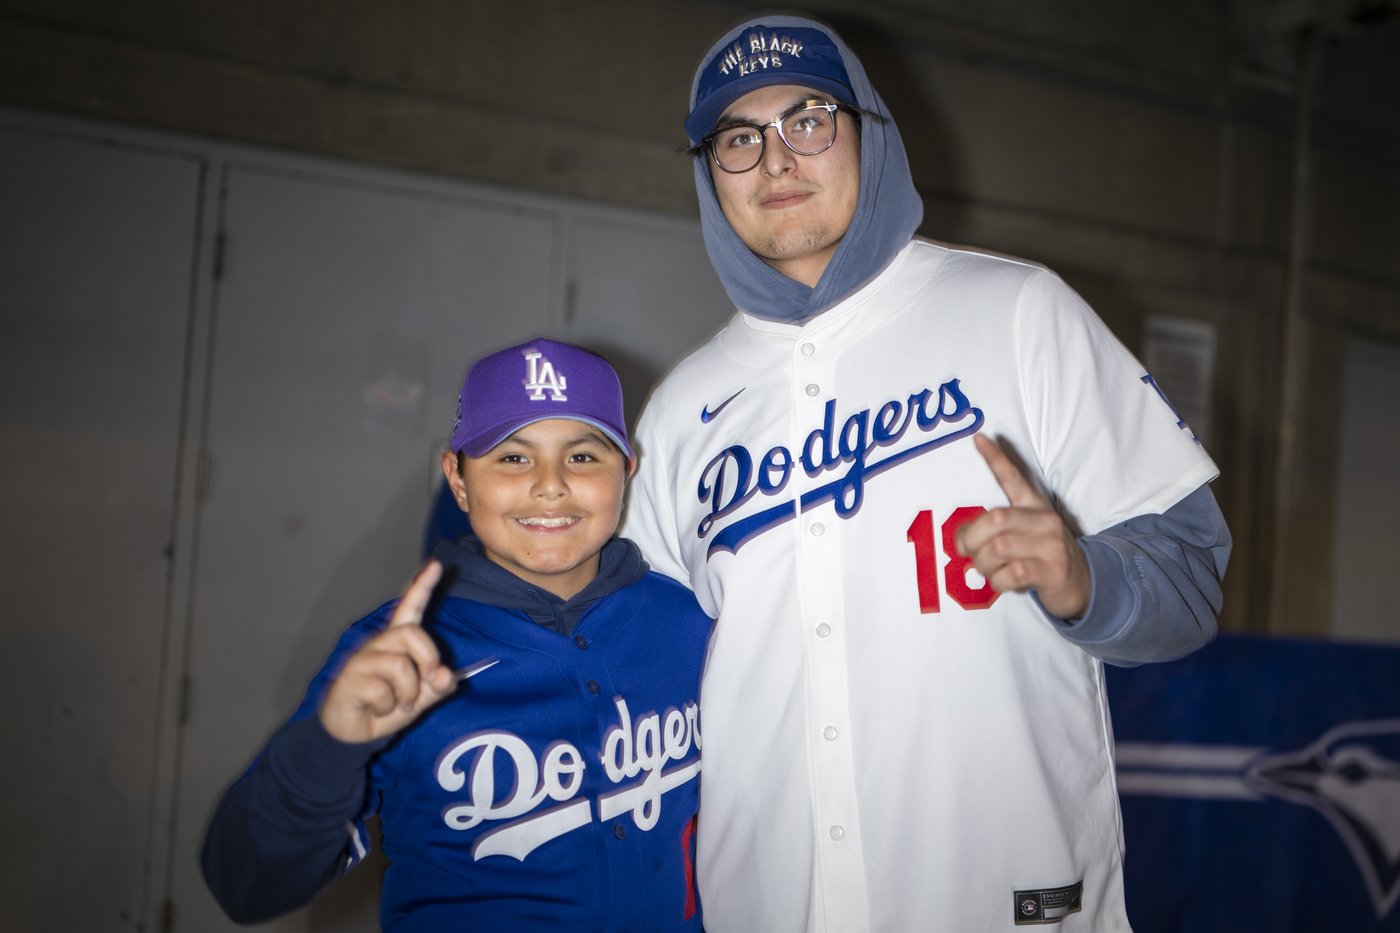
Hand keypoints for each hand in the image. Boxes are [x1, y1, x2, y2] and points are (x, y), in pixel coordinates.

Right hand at [318, 560, 455, 743]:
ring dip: (408, 692)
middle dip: (428, 659)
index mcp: (397, 644)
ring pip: (399, 664)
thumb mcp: (419, 699)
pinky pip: (381, 689)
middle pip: (411, 633)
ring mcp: (362, 660)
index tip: (435, 565)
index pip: (410, 609)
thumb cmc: (386, 707)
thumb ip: (437, 686)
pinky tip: (377, 709)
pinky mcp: (349, 679)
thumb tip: (446, 674)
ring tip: (398, 704)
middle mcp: (378, 645)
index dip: (422, 588)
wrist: (352, 734)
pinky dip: (388, 706)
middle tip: (425, 683)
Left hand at [955, 433, 1090, 618]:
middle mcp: (1044, 520)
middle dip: (972, 538)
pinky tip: (1004, 582)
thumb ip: (994, 531)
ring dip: (983, 565)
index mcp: (1034, 506)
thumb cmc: (1041, 557)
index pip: (1012, 478)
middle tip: (967, 552)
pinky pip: (1012, 574)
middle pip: (996, 519)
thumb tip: (962, 540)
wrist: (1081, 583)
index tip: (978, 439)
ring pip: (999, 549)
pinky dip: (999, 582)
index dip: (995, 458)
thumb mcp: (1023, 535)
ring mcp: (1051, 545)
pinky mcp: (1053, 571)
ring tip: (988, 570)